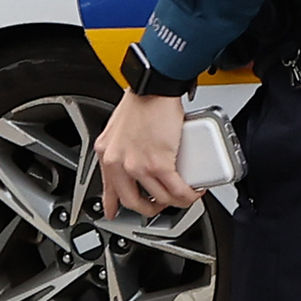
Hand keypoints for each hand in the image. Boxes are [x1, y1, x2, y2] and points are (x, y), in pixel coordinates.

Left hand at [94, 88, 199, 217]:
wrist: (154, 87)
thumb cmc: (140, 100)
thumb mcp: (118, 128)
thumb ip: (121, 147)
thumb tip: (135, 159)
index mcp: (106, 154)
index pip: (108, 189)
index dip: (111, 206)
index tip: (112, 213)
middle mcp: (119, 163)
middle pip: (133, 202)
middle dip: (150, 209)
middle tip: (159, 207)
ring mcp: (138, 165)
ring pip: (160, 198)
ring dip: (175, 201)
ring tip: (182, 194)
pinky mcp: (159, 163)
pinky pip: (177, 189)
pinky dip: (188, 194)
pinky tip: (193, 191)